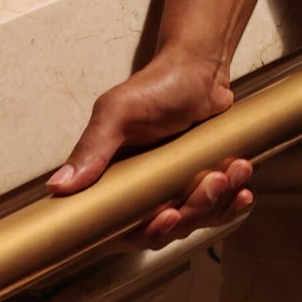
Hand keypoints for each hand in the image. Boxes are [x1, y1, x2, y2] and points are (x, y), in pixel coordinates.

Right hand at [46, 44, 253, 249]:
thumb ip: (93, 147)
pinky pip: (217, 209)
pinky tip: (243, 191)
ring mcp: (174, 190)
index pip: (120, 230)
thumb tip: (58, 187)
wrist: (199, 68)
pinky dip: (231, 204)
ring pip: (194, 220)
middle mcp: (142, 193)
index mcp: (113, 181)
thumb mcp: (119, 111)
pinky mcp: (201, 183)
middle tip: (211, 180)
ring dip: (217, 203)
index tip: (166, 217)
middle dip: (192, 211)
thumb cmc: (157, 85)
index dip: (143, 234)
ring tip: (232, 170)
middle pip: (165, 229)